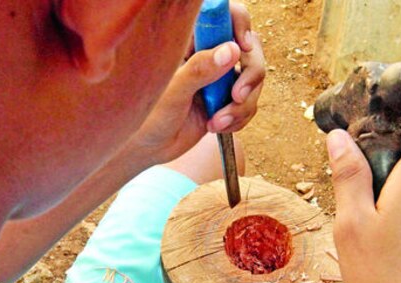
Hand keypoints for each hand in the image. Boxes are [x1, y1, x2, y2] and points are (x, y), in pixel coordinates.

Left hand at [128, 2, 264, 164]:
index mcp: (189, 40)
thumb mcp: (172, 93)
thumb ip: (199, 70)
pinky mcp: (226, 99)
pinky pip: (249, 102)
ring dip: (242, 105)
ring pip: (253, 78)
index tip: (241, 47)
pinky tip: (218, 127)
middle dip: (250, 74)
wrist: (148, 148)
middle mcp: (208, 53)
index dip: (239, 25)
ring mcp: (220, 76)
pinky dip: (240, 118)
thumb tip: (231, 51)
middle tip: (237, 96)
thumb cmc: (148, 116)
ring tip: (218, 122)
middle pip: (249, 48)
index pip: (224, 16)